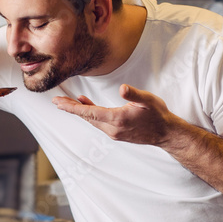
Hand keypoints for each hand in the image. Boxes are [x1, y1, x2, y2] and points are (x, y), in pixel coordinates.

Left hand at [52, 84, 178, 145]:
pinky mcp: (117, 133)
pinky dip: (90, 114)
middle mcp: (112, 129)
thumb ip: (134, 94)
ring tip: (68, 102)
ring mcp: (114, 133)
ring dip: (80, 111)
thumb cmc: (158, 115)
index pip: (89, 112)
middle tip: (56, 101)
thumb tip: (122, 88)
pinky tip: (87, 105)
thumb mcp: (148, 100)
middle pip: (86, 118)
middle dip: (71, 109)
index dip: (72, 107)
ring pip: (92, 121)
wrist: (166, 133)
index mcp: (117, 119)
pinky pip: (99, 123)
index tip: (58, 103)